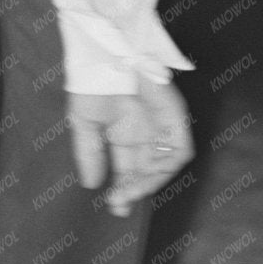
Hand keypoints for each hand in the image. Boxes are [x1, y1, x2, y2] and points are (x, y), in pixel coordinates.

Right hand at [67, 72, 192, 217]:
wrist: (106, 56)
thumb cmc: (92, 83)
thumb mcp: (83, 122)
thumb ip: (89, 153)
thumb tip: (90, 183)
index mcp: (123, 135)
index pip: (127, 170)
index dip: (123, 189)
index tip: (114, 206)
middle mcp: (145, 135)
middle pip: (146, 172)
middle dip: (135, 190)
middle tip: (120, 203)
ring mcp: (162, 128)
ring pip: (164, 166)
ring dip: (149, 182)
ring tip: (130, 190)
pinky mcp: (176, 120)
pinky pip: (179, 151)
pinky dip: (167, 165)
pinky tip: (149, 173)